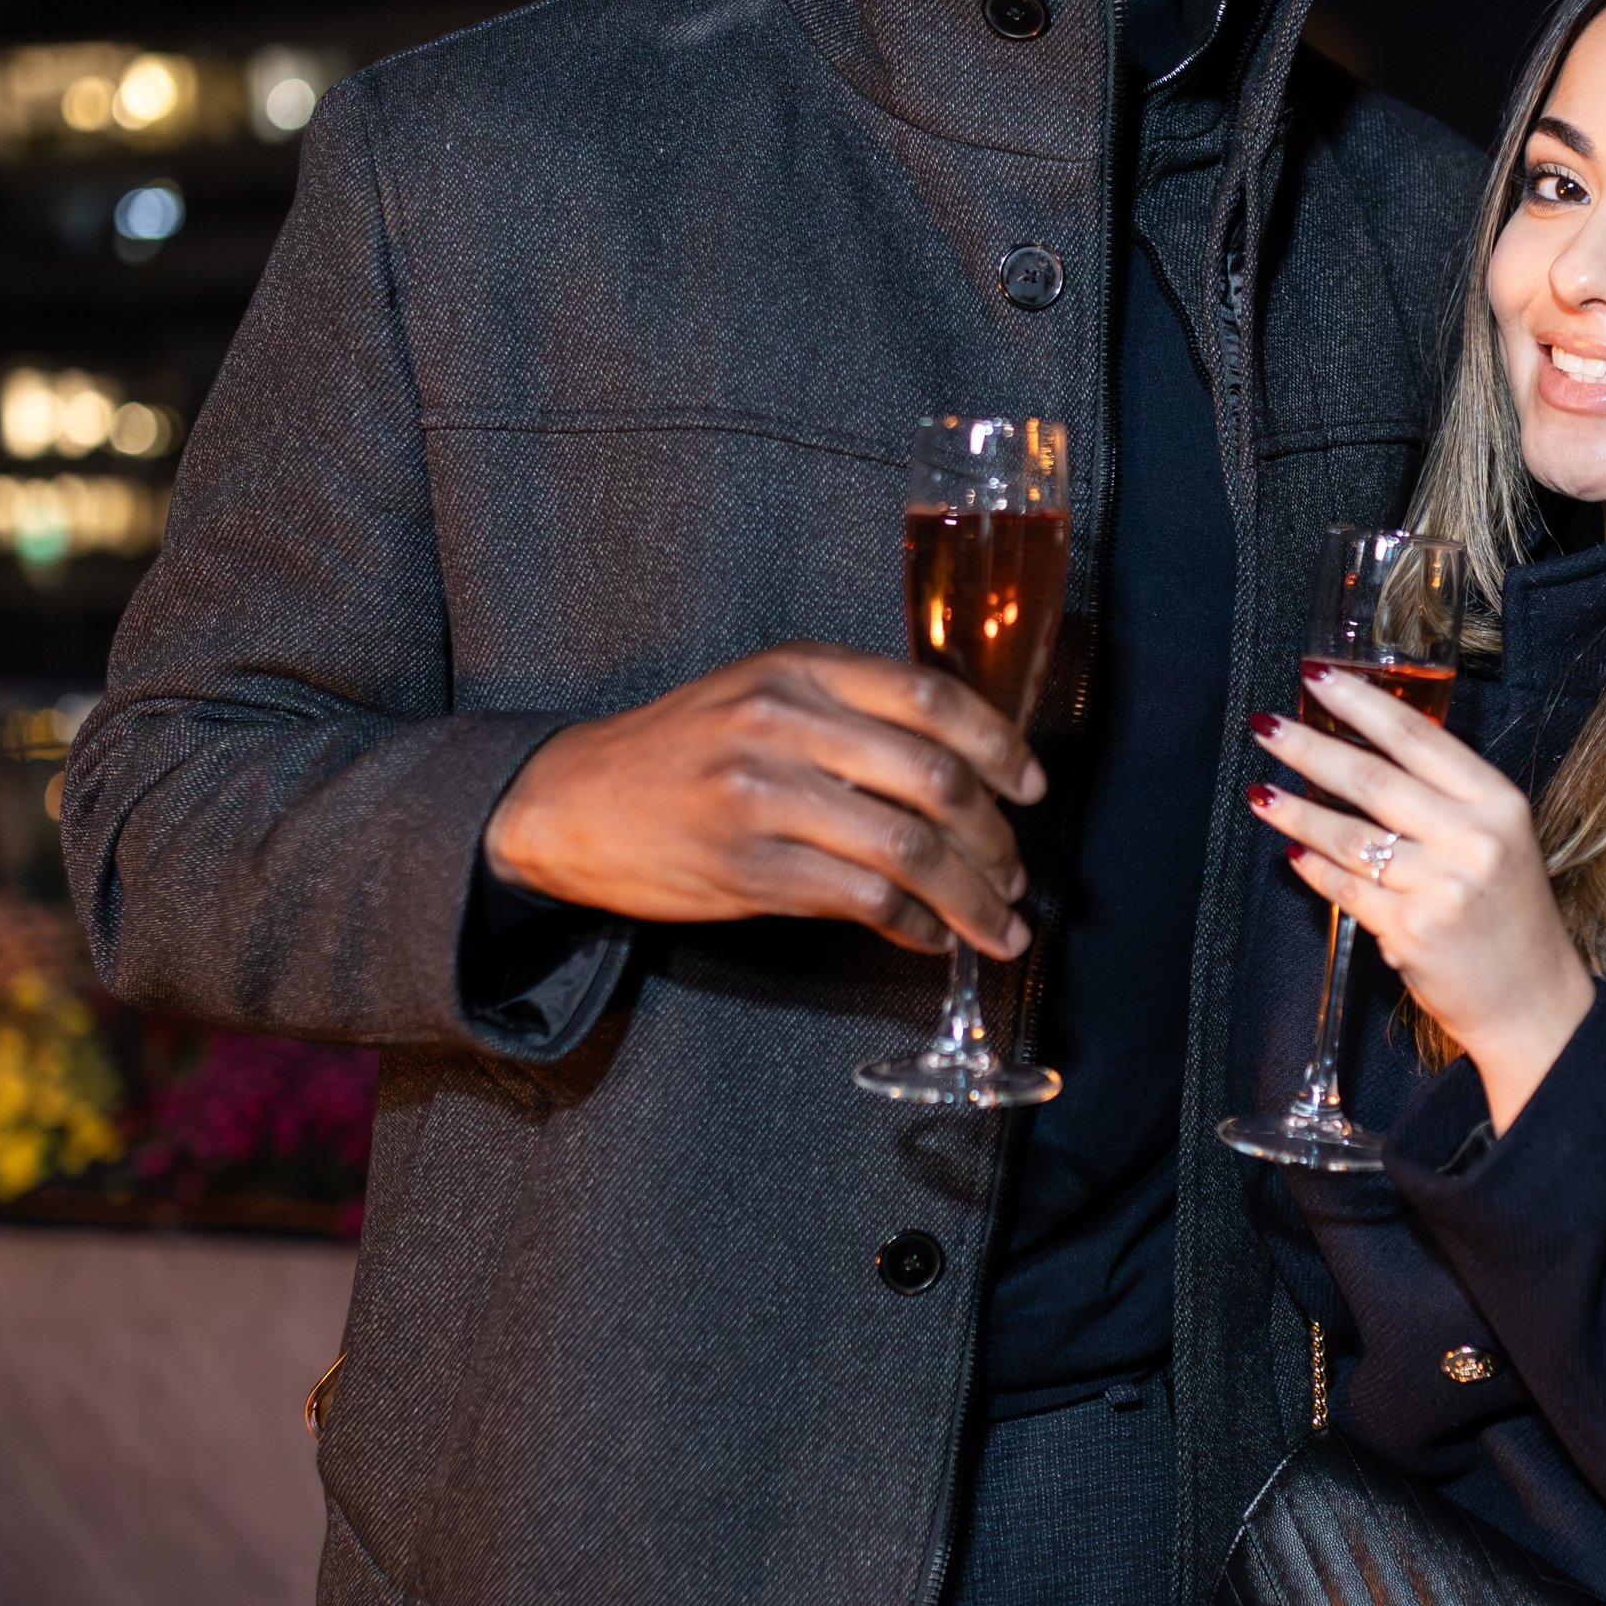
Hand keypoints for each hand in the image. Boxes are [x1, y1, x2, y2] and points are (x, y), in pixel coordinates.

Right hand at [485, 646, 1042, 956]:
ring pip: (909, 850)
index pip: (932, 697)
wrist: (575, 801)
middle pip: (936, 780)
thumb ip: (854, 712)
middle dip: (996, 840)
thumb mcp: (765, 695)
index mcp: (801, 669)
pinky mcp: (749, 869)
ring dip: (971, 897)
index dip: (1000, 746)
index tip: (1030, 786)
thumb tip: (967, 767)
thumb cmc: (686, 751)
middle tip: (1017, 875)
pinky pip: (862, 900)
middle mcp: (786, 723)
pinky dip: (914, 926)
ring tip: (996, 925)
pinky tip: (929, 935)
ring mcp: (765, 798)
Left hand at [1248, 672, 1596, 1130]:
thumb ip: (1445, 795)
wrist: (1531, 999)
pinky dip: (1314, 868)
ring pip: (1349, 836)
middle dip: (1309, 748)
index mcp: (1499, 802)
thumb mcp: (1498, 837)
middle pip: (1373, 779)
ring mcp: (1441, 888)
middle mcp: (1474, 840)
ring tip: (1261, 792)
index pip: (1418, 738)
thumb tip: (1362, 746)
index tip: (1317, 678)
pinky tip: (1292, 851)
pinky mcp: (1411, 931)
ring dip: (1296, 811)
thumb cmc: (1508, 913)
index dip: (1362, 703)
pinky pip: (1345, 888)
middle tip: (1267, 726)